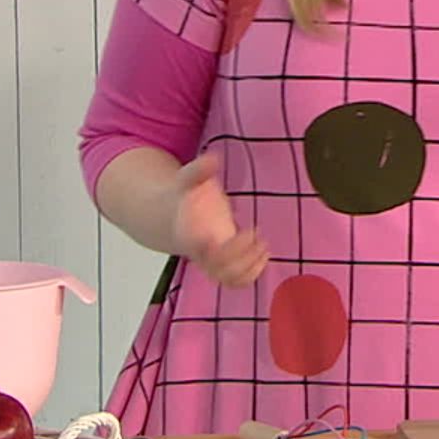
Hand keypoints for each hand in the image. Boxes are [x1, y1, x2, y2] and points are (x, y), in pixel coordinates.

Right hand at [171, 153, 268, 286]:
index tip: (226, 234)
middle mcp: (200, 253)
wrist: (173, 218)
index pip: (198, 248)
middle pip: (218, 267)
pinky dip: (252, 274)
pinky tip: (264, 255)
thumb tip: (213, 157)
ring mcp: (211, 263)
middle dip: (239, 253)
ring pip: (229, 278)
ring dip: (250, 266)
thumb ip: (199, 171)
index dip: (210, 247)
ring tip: (264, 246)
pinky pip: (237, 281)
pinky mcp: (222, 266)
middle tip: (255, 233)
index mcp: (188, 235)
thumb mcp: (187, 180)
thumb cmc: (184, 199)